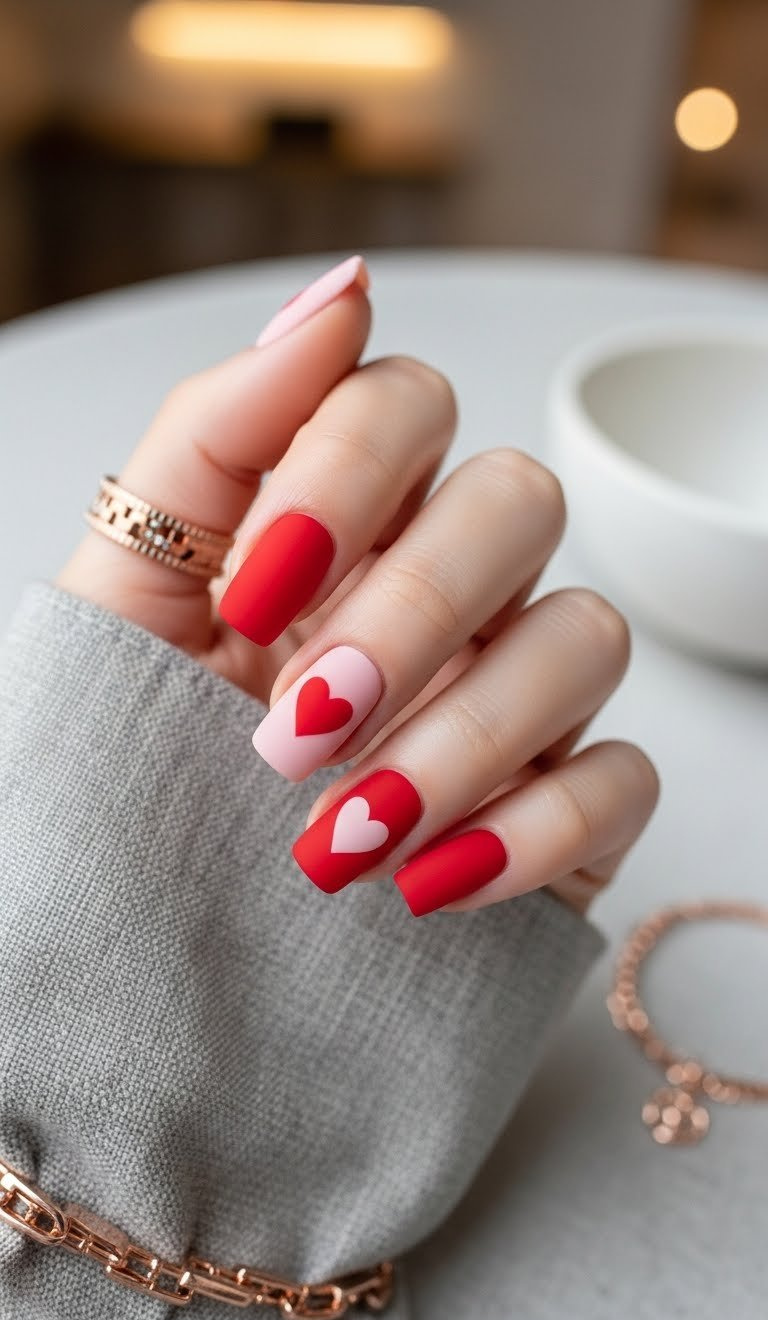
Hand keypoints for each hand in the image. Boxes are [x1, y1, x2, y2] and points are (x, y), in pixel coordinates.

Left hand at [57, 255, 657, 916]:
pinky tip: (425, 883)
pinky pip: (620, 779)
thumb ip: (217, 431)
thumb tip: (337, 292)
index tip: (252, 592)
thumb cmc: (140, 738)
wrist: (154, 912)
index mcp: (346, 512)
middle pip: (518, 502)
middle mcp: (450, 580)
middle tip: (291, 732)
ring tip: (336, 838)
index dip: (344, 475)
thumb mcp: (132, 585)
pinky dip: (531, 831)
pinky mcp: (567, 799)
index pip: (405, 401)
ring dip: (463, 736)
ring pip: (586, 635)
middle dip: (408, 615)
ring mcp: (520, 685)